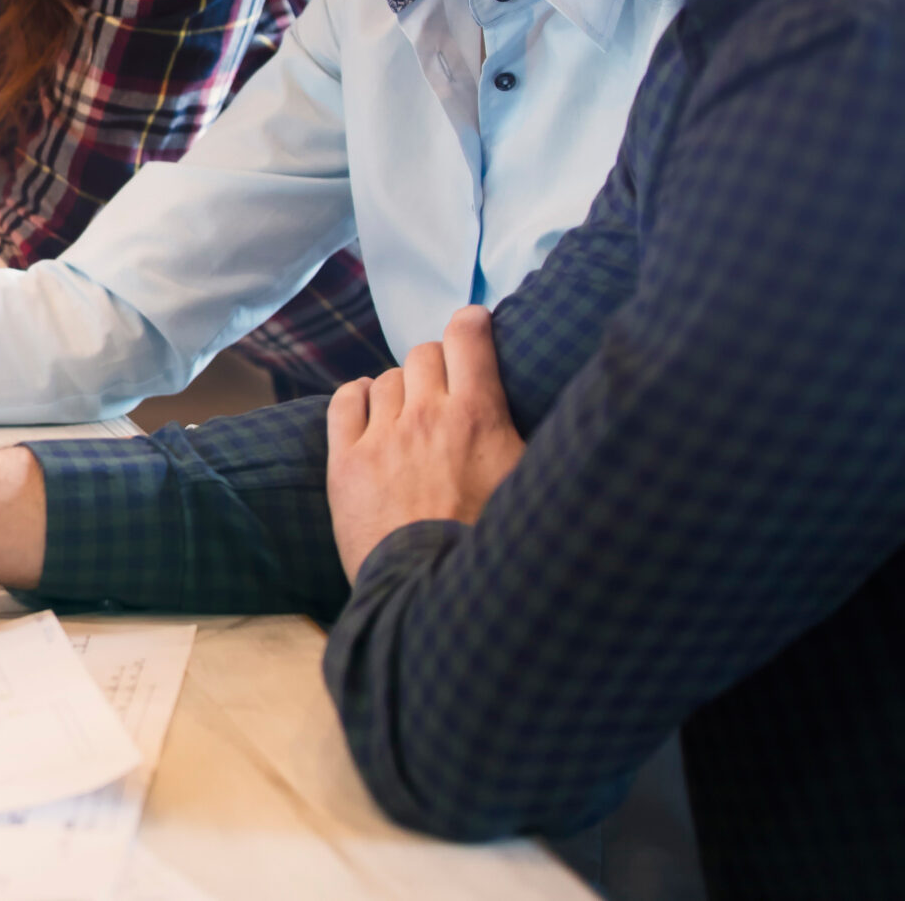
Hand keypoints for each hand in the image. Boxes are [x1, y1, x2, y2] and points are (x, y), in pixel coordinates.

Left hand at [326, 306, 526, 580]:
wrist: (438, 597)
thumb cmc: (496, 546)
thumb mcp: (533, 487)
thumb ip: (529, 440)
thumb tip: (576, 419)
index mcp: (478, 417)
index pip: (468, 338)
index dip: (471, 324)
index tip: (473, 324)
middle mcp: (426, 416)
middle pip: (423, 355)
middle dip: (435, 366)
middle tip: (445, 391)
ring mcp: (382, 437)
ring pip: (385, 379)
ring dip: (400, 390)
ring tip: (412, 417)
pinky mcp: (346, 462)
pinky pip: (344, 402)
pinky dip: (357, 397)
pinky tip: (368, 407)